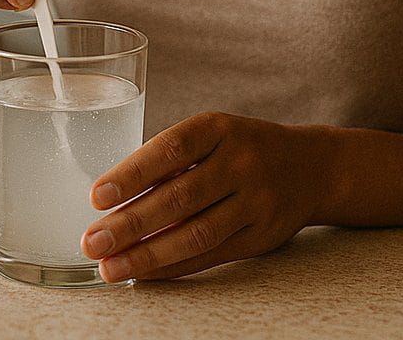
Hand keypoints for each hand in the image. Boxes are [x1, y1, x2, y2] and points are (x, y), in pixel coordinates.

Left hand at [80, 112, 319, 281]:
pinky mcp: (260, 236)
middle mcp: (239, 162)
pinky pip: (210, 256)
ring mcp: (254, 201)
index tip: (97, 196)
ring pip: (195, 234)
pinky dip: (173, 267)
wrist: (310, 167)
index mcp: (218, 128)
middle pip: (179, 197)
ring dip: (147, 255)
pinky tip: (144, 273)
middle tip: (92, 242)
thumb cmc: (243, 147)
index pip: (169, 150)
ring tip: (111, 267)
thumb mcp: (212, 134)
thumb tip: (113, 198)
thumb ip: (171, 159)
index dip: (131, 174)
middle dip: (130, 224)